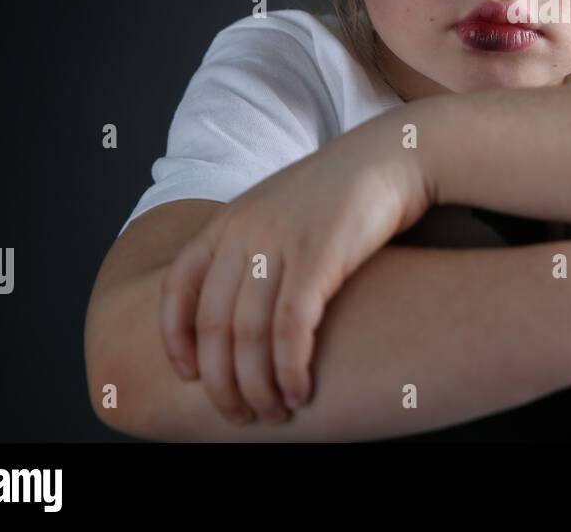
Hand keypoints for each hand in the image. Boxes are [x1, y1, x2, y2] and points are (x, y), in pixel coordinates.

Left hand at [159, 116, 428, 424]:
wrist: (395, 157)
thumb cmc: (344, 191)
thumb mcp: (282, 210)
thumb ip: (254, 247)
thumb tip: (243, 306)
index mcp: (227, 220)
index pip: (175, 289)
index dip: (175, 339)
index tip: (190, 375)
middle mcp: (243, 232)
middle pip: (212, 324)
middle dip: (221, 381)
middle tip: (239, 414)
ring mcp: (279, 243)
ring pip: (249, 335)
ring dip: (258, 386)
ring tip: (274, 413)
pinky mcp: (318, 257)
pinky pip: (290, 330)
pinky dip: (290, 369)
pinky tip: (301, 391)